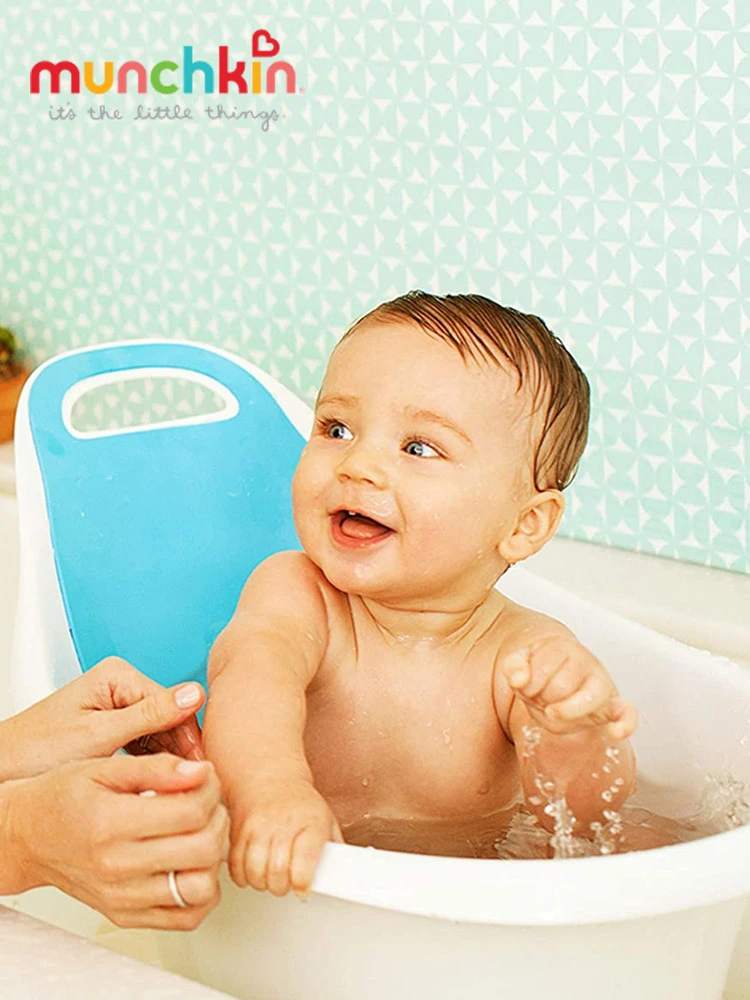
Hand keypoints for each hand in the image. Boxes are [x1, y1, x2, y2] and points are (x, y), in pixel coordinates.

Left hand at [1, 657, 205, 780]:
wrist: (2, 774)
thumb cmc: (35, 752)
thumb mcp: (97, 736)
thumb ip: (148, 716)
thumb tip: (194, 695)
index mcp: (117, 676)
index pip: (174, 703)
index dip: (190, 738)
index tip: (202, 769)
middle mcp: (119, 686)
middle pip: (170, 718)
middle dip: (181, 752)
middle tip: (194, 786)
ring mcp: (116, 708)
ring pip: (161, 734)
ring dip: (169, 760)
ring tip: (180, 790)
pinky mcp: (112, 729)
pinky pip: (145, 744)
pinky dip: (153, 763)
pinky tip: (158, 785)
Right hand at [3, 754, 227, 929]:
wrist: (28, 836)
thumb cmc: (63, 798)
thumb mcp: (105, 766)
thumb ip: (157, 768)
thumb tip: (200, 772)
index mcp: (111, 824)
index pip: (191, 812)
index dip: (210, 788)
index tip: (204, 776)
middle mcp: (117, 867)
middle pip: (203, 849)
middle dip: (217, 816)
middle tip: (206, 801)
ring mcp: (123, 897)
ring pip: (201, 888)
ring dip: (213, 857)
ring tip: (200, 832)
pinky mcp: (127, 915)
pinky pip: (186, 918)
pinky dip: (202, 892)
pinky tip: (191, 863)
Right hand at [229, 779, 342, 899]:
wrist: (271, 779)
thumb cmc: (301, 804)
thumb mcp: (326, 820)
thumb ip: (334, 849)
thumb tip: (344, 874)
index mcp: (311, 823)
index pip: (305, 858)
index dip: (302, 881)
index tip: (303, 888)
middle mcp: (284, 823)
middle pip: (277, 870)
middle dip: (281, 887)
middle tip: (286, 884)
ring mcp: (259, 826)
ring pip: (254, 870)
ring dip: (262, 883)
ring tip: (270, 878)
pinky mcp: (239, 831)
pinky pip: (236, 865)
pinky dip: (243, 876)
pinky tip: (253, 872)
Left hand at [501, 635, 636, 739]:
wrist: (561, 676)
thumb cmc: (540, 671)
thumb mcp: (520, 663)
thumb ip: (513, 667)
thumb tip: (518, 680)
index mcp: (561, 647)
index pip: (538, 673)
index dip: (526, 685)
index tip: (528, 683)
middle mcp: (586, 662)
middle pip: (558, 689)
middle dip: (543, 699)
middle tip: (542, 695)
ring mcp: (602, 684)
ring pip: (583, 702)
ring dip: (562, 713)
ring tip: (553, 709)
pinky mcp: (613, 706)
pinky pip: (627, 714)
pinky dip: (623, 724)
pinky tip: (616, 732)